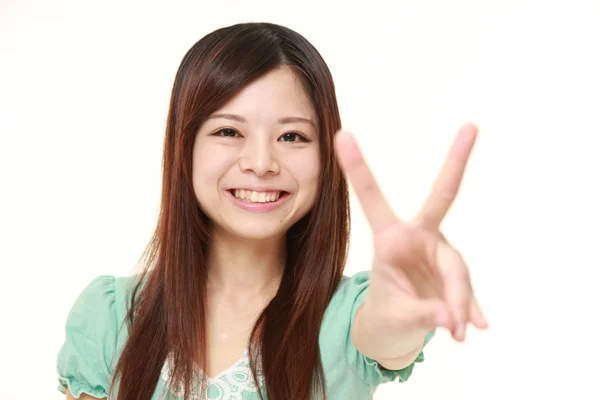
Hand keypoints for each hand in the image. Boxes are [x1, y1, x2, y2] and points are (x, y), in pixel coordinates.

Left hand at [335, 123, 487, 341]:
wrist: (396, 328)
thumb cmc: (387, 313)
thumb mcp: (394, 317)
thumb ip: (421, 315)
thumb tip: (452, 319)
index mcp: (390, 238)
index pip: (373, 199)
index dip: (358, 168)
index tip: (342, 135)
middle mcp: (419, 236)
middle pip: (442, 197)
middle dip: (456, 161)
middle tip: (471, 126)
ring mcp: (441, 251)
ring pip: (458, 270)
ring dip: (458, 302)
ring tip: (456, 332)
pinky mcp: (456, 271)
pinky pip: (468, 290)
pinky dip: (470, 309)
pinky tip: (476, 325)